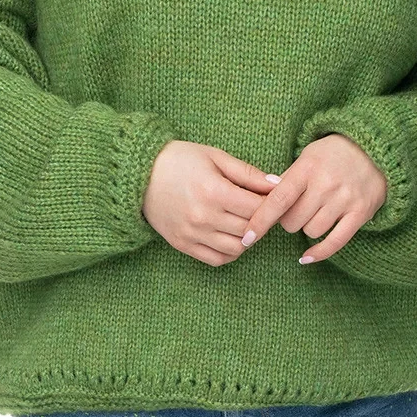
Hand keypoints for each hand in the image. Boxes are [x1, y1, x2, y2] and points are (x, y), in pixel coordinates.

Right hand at [142, 140, 280, 266]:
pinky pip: (217, 259)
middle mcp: (203, 217)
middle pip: (250, 229)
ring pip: (237, 248)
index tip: (275, 198)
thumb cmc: (179, 159)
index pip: (257, 207)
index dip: (272, 203)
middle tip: (263, 210)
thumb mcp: (215, 157)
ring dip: (248, 238)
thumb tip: (277, 184)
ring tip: (247, 222)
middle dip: (262, 220)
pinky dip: (231, 252)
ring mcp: (192, 234)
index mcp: (214, 191)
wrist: (138, 174)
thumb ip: (248, 173)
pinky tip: (232, 237)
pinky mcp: (182, 244)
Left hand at [239, 134, 387, 263]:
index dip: (261, 220)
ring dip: (307, 228)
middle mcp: (325, 184)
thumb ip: (287, 180)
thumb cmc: (332, 154)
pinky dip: (319, 252)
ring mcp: (344, 199)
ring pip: (311, 231)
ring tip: (314, 213)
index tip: (247, 237)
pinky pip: (335, 242)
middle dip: (288, 221)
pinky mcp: (361, 212)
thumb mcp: (306, 157)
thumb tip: (260, 201)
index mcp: (307, 168)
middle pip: (293, 221)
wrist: (373, 148)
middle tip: (295, 211)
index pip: (278, 200)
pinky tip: (306, 257)